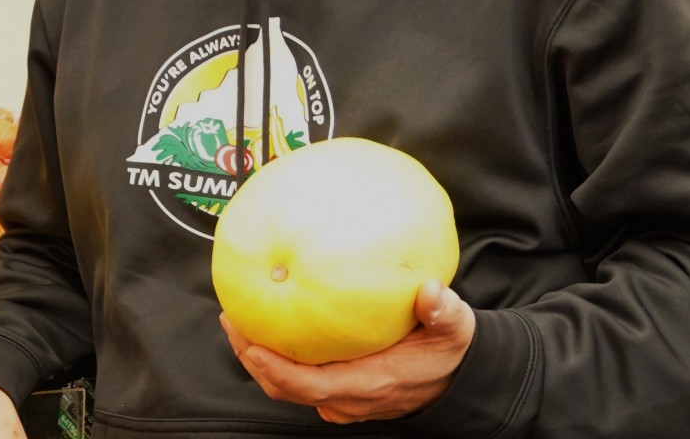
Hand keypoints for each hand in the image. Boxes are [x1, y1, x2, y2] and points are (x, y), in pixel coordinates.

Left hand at [220, 279, 474, 424]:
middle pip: (286, 388)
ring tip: (240, 320)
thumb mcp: (455, 328)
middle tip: (232, 318)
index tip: (250, 342)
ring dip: (260, 358)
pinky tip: (272, 325)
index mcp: (369, 383)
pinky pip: (300, 380)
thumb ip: (443, 311)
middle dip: (253, 358)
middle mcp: (350, 398)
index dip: (274, 368)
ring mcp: (344, 398)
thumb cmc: (450, 351)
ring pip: (289, 386)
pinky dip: (278, 358)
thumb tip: (430, 291)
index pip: (310, 385)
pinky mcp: (342, 391)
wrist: (458, 380)